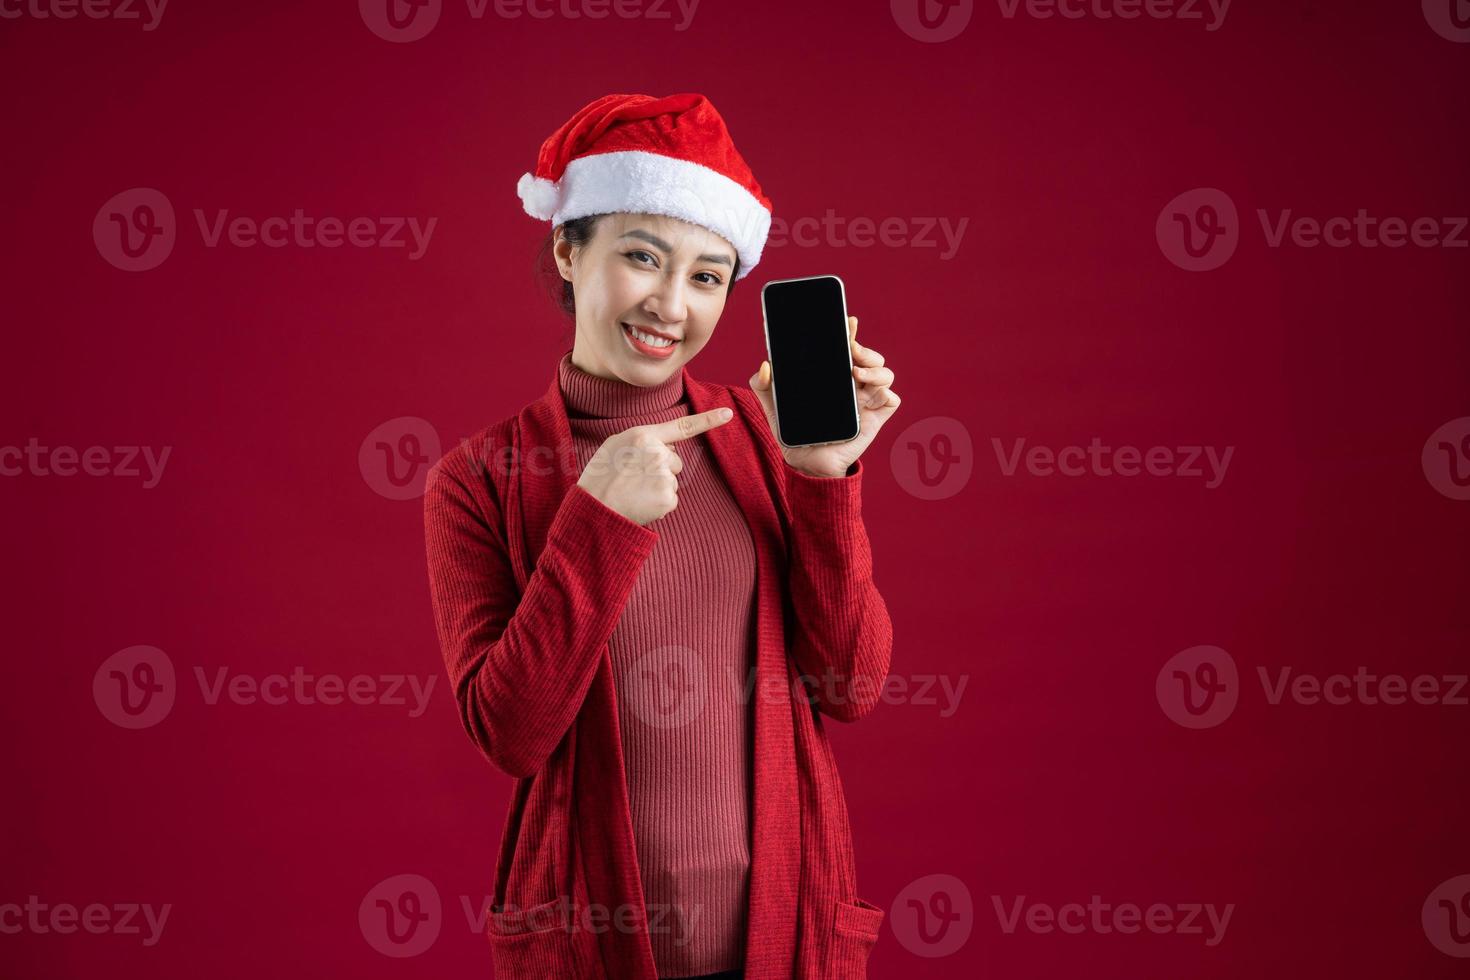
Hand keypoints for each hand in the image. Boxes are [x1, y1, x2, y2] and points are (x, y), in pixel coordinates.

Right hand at [576, 407, 733, 524]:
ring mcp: (664, 476)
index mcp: (643, 436)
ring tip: (634, 491)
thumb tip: (665, 448)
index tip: (728, 414)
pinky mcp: (668, 497)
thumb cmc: (601, 477)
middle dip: (660, 468)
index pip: (681, 427)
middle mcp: (657, 453)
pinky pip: (671, 498)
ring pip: (672, 480)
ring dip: (658, 486)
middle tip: (634, 478)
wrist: (594, 509)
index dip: (708, 420)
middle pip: (674, 460)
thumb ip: (642, 441)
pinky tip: (641, 502)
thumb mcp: (615, 445)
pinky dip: (659, 503)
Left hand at [749, 315, 900, 478]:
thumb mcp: (774, 409)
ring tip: (854, 372)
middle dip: (864, 347)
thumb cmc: (795, 434)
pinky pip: (891, 398)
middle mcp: (854, 385)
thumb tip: (764, 366)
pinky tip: (870, 393)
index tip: (847, 321)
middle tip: (850, 347)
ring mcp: (867, 401)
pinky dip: (884, 392)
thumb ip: (763, 387)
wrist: (807, 464)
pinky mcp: (875, 418)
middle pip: (870, 356)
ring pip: (884, 372)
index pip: (847, 348)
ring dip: (875, 366)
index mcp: (834, 377)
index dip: (850, 333)